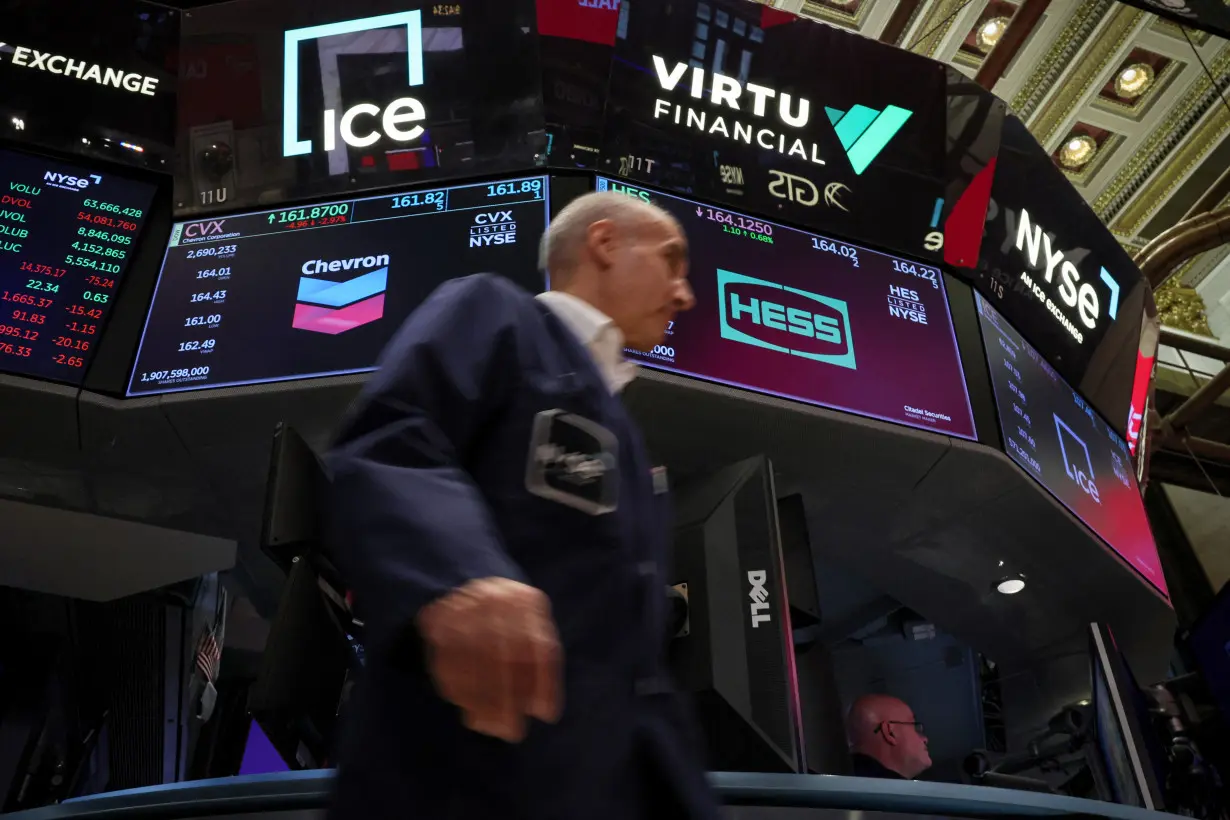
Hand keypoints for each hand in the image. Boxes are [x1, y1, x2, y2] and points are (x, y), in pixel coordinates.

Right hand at [417, 577, 562, 741]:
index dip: (545, 683)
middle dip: (508, 700)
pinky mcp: (436, 618)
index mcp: (526, 600)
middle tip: (512, 732)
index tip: (546, 715)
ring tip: (489, 727)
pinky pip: (446, 660)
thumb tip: (544, 711)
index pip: (539, 646)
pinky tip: (468, 709)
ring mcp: (463, 607)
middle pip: (504, 655)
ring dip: (481, 701)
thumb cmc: (506, 619)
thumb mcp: (531, 628)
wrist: (462, 583)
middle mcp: (495, 599)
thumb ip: (541, 663)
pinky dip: (458, 691)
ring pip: (472, 661)